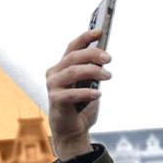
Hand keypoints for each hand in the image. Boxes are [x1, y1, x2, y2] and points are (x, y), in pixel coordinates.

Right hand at [45, 29, 112, 160]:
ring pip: (73, 72)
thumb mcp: (90, 85)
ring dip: (93, 71)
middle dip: (93, 55)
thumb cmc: (82, 106)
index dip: (85, 38)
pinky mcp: (54, 100)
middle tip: (109, 58)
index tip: (100, 31)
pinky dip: (86, 92)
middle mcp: (54, 73)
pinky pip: (71, 93)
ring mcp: (53, 86)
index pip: (72, 47)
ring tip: (108, 76)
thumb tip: (104, 57)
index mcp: (62, 67)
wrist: (73, 131)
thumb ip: (93, 72)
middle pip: (73, 57)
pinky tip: (98, 94)